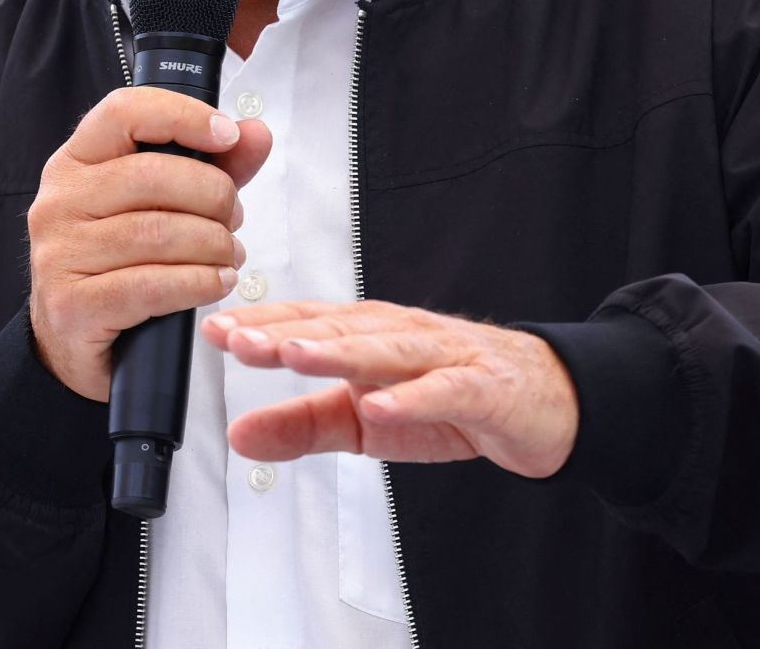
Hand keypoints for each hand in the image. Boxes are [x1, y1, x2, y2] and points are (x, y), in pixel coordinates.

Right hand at [28, 86, 272, 400]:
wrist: (73, 340)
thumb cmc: (120, 263)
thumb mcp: (161, 206)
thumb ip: (212, 168)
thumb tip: (256, 134)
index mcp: (76, 162)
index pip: (124, 112)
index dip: (182, 116)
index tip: (226, 135)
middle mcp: (59, 201)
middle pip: (152, 176)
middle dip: (212, 195)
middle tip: (234, 218)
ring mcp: (60, 254)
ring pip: (157, 233)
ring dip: (212, 244)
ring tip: (230, 255)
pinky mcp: (72, 304)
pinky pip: (151, 286)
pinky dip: (198, 282)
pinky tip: (216, 283)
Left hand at [201, 299, 578, 477]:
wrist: (545, 400)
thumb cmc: (452, 398)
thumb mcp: (364, 422)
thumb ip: (303, 425)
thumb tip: (237, 435)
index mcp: (369, 335)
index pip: (307, 325)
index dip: (261, 327)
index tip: (213, 331)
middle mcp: (401, 334)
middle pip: (338, 331)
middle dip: (285, 333)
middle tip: (239, 339)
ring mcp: (443, 357)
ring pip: (384, 349)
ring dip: (337, 351)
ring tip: (293, 355)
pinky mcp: (482, 389)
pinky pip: (445, 391)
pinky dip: (413, 398)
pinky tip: (380, 407)